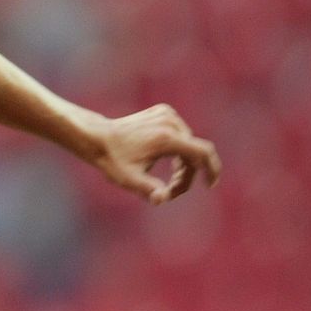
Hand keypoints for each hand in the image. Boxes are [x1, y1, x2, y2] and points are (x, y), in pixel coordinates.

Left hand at [93, 104, 220, 204]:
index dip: (212, 169)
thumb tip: (162, 199)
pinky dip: (179, 150)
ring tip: (170, 180)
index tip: (210, 185)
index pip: (203, 152)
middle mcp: (170, 122)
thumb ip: (149, 190)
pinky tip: (166, 160)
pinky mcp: (164, 111)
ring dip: (185, 163)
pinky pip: (182, 134)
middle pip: (195, 152)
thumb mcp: (129, 179)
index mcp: (166, 138)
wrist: (98, 136)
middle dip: (188, 174)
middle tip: (173, 192)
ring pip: (189, 143)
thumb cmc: (113, 160)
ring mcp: (168, 114)